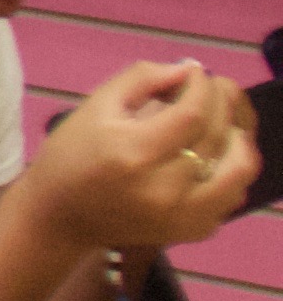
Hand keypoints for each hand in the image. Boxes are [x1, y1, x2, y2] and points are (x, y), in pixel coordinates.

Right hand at [32, 60, 261, 249]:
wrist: (60, 217)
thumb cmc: (71, 156)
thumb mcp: (94, 107)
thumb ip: (140, 79)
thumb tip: (186, 70)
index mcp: (133, 153)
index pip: (192, 113)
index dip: (201, 86)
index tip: (194, 73)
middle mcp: (164, 188)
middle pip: (217, 136)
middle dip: (221, 102)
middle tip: (210, 88)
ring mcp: (183, 215)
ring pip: (239, 167)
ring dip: (236, 136)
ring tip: (220, 122)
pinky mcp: (195, 229)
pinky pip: (234, 193)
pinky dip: (232, 168)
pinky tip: (214, 154)